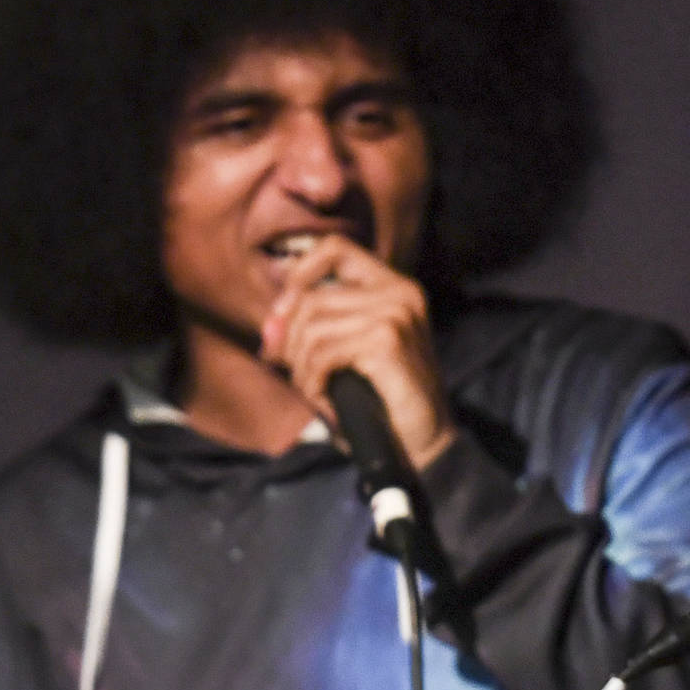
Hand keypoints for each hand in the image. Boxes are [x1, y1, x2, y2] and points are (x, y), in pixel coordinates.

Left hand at [259, 236, 454, 468]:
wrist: (420, 441)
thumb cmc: (381, 398)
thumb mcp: (344, 354)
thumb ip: (309, 331)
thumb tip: (269, 325)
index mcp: (392, 286)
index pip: (335, 248)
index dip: (299, 274)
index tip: (283, 314)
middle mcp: (399, 292)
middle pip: (313, 297)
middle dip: (288, 337)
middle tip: (289, 369)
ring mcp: (396, 314)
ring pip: (313, 327)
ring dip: (300, 366)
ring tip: (312, 388)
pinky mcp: (388, 341)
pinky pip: (324, 352)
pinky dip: (313, 379)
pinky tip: (322, 396)